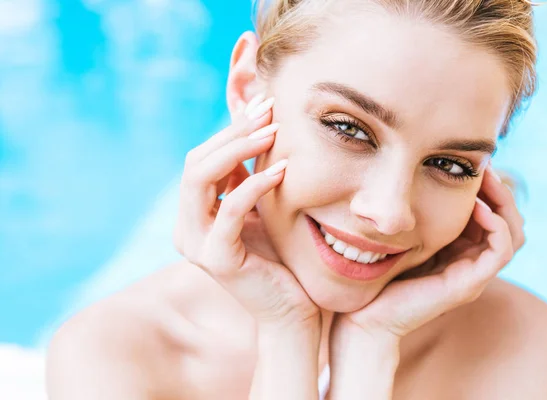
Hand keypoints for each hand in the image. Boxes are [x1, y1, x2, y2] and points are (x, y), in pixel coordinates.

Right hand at [173, 93, 319, 328]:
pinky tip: (282, 170)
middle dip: (233, 133)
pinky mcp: (218, 260)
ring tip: (274, 131)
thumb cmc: (282, 259)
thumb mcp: (261, 209)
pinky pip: (230, 210)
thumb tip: (255, 124)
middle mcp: (186, 228)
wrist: (293, 312)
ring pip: (200, 179)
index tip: (264, 105)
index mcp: (193, 215)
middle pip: (195, 163)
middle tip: (269, 110)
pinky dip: (254, 185)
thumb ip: (247, 177)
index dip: (230, 130)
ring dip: (238, 149)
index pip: (201, 159)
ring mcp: (196, 245)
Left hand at [335, 164, 523, 341]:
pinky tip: (477, 207)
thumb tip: (420, 175)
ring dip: (504, 204)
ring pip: (512, 235)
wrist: (366, 315)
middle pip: (508, 222)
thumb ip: (417, 213)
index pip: (492, 215)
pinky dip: (496, 226)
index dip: (489, 188)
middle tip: (486, 165)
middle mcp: (471, 262)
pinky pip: (501, 251)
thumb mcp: (403, 234)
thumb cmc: (379, 275)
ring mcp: (473, 275)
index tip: (476, 163)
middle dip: (500, 190)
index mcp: (459, 251)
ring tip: (486, 180)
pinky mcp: (469, 285)